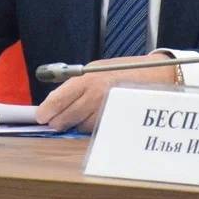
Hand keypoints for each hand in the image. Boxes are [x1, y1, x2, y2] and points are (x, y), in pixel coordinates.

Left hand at [36, 52, 176, 132]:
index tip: (40, 116)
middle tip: (53, 122)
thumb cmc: (125, 70)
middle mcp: (96, 94)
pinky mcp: (117, 120)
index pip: (61, 97)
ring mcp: (107, 109)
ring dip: (75, 124)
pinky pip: (97, 129)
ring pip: (82, 125)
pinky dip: (91, 127)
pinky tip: (91, 121)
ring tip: (74, 119)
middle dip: (58, 121)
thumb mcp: (97, 69)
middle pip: (68, 115)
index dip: (48, 109)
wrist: (158, 74)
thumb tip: (58, 99)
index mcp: (88, 78)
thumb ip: (78, 83)